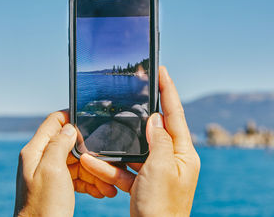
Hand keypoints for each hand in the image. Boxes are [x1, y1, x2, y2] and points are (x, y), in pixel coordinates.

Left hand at [14, 111, 116, 216]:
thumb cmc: (44, 206)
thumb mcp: (52, 170)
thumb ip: (59, 144)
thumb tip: (69, 127)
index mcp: (35, 151)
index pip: (53, 122)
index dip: (70, 116)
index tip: (90, 118)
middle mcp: (41, 160)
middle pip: (68, 144)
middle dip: (88, 152)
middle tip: (106, 160)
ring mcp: (49, 174)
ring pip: (76, 162)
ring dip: (93, 171)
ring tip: (108, 185)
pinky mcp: (57, 187)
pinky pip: (76, 178)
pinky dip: (89, 183)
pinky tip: (101, 191)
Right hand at [80, 66, 200, 216]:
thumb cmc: (162, 208)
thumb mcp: (160, 169)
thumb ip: (159, 139)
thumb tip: (156, 118)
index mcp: (183, 154)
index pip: (176, 114)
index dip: (168, 90)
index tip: (161, 70)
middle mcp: (173, 160)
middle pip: (155, 129)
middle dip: (140, 113)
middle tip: (133, 91)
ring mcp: (158, 172)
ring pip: (135, 150)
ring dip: (115, 146)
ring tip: (99, 134)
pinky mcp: (144, 184)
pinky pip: (125, 169)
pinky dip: (110, 166)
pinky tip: (91, 162)